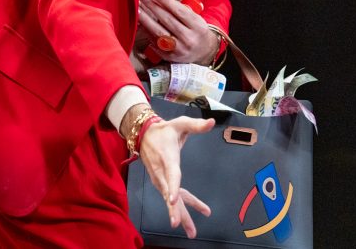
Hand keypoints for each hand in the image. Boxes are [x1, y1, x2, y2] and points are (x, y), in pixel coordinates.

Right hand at [137, 114, 214, 238]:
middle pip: (170, 194)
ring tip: (191, 231)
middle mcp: (162, 173)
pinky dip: (179, 210)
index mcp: (168, 159)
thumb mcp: (180, 124)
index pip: (171, 175)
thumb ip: (196, 125)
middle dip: (176, 211)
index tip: (172, 200)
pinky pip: (171, 198)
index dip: (173, 188)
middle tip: (180, 225)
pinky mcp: (160, 183)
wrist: (143, 134)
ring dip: (180, 215)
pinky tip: (186, 221)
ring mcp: (160, 180)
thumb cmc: (164, 130)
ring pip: (171, 200)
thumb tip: (212, 122)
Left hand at [138, 0, 218, 64]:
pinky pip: (155, 43)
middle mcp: (189, 39)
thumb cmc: (196, 30)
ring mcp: (179, 49)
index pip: (180, 11)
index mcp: (198, 27)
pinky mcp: (170, 57)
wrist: (204, 52)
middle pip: (168, 21)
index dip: (166, 1)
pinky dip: (147, 32)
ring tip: (138, 9)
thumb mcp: (193, 17)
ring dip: (146, 20)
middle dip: (153, 7)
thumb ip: (177, 6)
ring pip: (159, 33)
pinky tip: (140, 24)